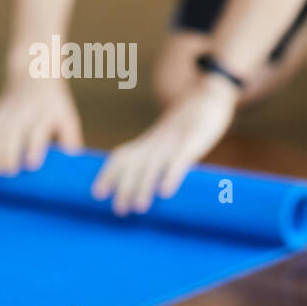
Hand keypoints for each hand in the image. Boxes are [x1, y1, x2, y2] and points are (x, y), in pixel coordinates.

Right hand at [0, 77, 81, 174]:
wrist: (34, 75)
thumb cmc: (55, 105)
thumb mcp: (68, 117)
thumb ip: (70, 139)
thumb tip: (73, 164)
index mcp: (45, 115)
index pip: (38, 132)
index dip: (34, 148)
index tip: (31, 165)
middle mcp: (24, 113)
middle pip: (13, 134)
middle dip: (9, 154)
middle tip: (7, 173)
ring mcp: (7, 112)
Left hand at [92, 75, 237, 214]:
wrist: (208, 94)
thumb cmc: (190, 123)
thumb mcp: (170, 139)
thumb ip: (159, 157)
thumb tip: (154, 185)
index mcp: (149, 142)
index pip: (122, 156)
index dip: (108, 174)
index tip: (98, 194)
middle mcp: (156, 142)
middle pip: (134, 164)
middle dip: (124, 187)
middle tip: (119, 211)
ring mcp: (173, 141)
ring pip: (153, 165)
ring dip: (143, 186)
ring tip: (139, 208)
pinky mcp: (193, 141)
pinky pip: (180, 160)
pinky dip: (170, 176)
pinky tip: (165, 192)